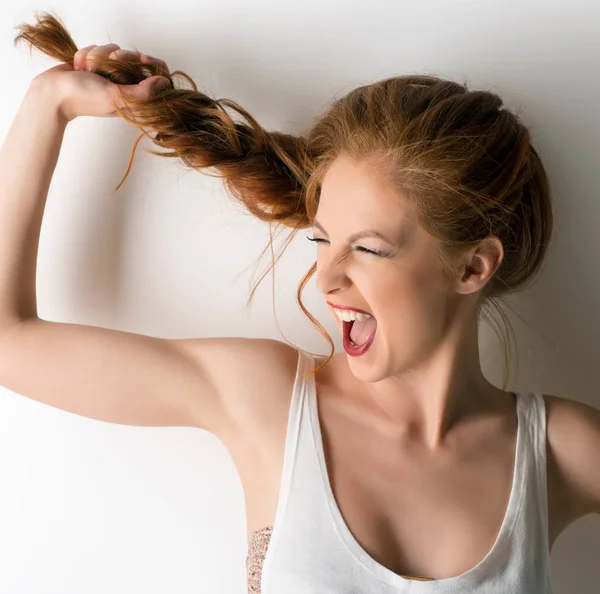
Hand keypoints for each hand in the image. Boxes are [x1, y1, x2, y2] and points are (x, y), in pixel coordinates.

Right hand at [31, 43, 170, 121]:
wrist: (53, 92)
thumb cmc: (85, 98)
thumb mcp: (117, 97)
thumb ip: (142, 92)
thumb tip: (165, 83)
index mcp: (135, 97)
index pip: (155, 75)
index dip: (152, 64)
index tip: (142, 59)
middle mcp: (125, 83)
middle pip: (135, 56)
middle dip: (117, 58)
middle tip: (104, 71)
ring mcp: (110, 72)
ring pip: (114, 49)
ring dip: (98, 57)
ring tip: (88, 71)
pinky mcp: (96, 63)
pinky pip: (99, 47)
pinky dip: (86, 55)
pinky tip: (79, 67)